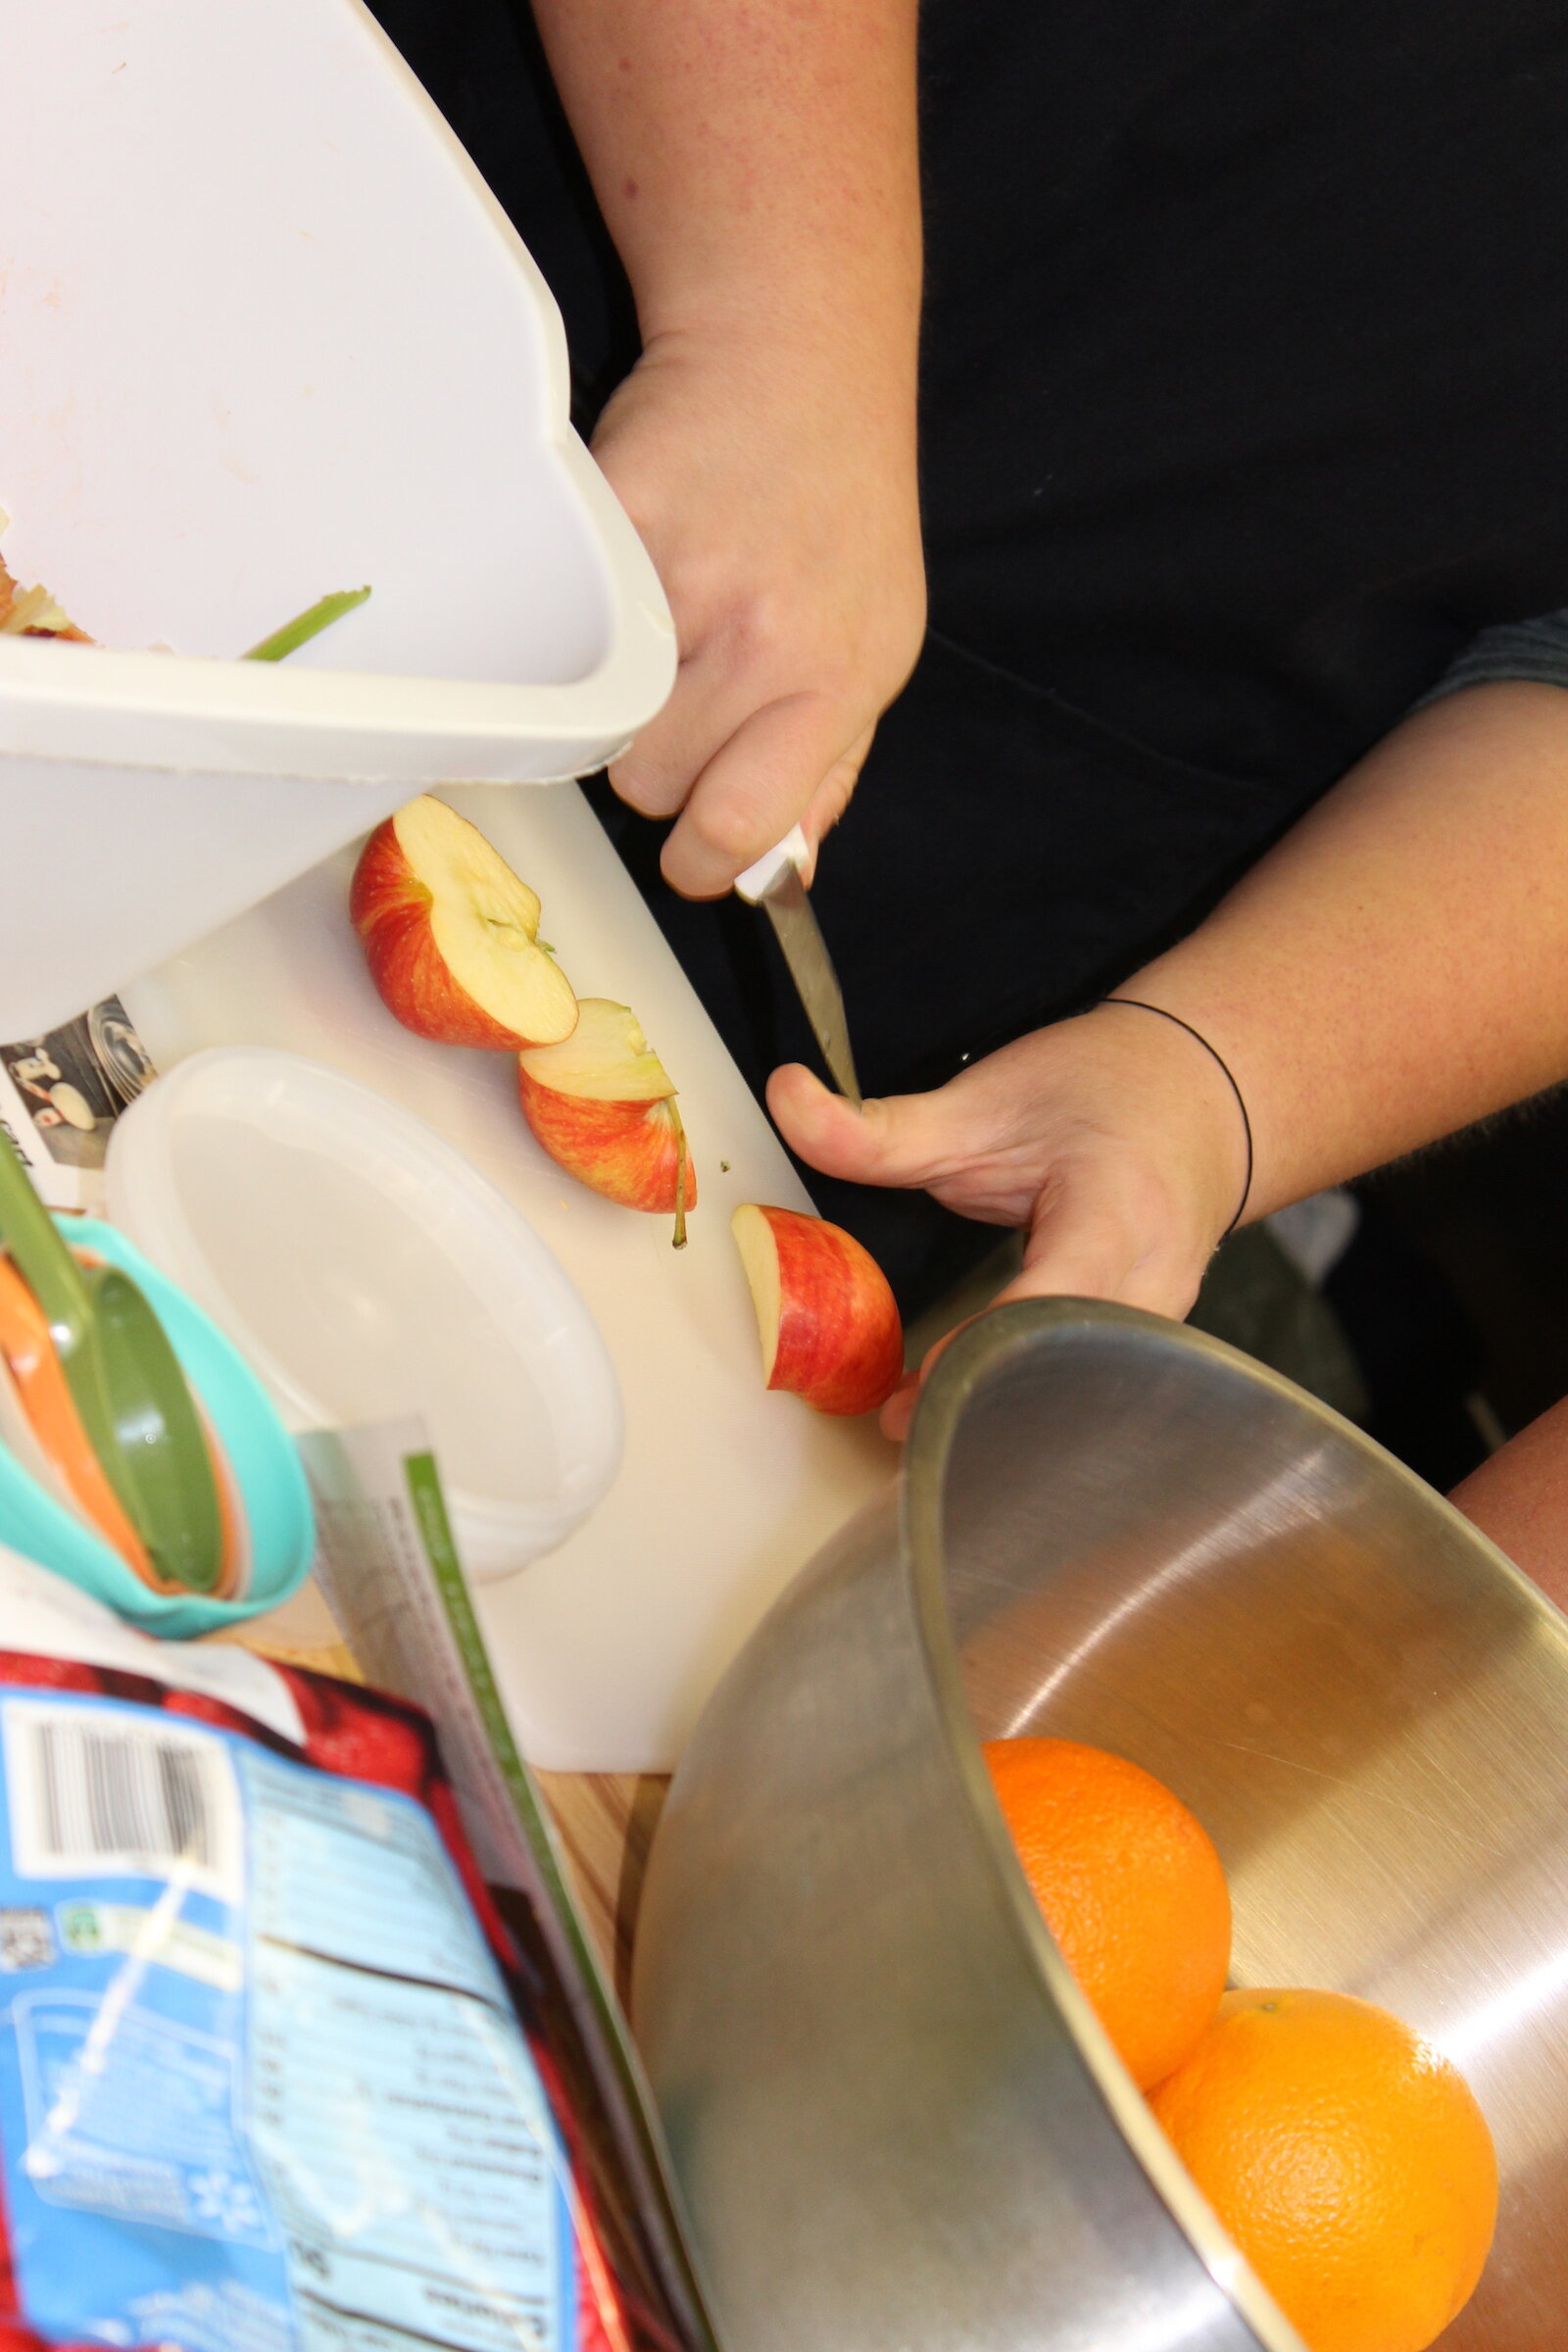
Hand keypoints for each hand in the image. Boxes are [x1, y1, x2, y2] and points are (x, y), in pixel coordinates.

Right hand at [591, 327, 925, 896]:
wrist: (796, 349)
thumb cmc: (838, 505)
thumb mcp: (875, 643)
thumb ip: (829, 766)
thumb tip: (783, 872)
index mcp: (840, 677)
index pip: (743, 822)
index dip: (703, 854)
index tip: (688, 849)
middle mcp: (769, 634)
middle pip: (650, 781)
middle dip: (653, 759)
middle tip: (676, 693)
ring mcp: (685, 578)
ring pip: (597, 720)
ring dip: (608, 700)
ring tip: (651, 633)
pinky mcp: (615, 526)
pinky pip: (559, 630)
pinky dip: (571, 623)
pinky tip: (619, 580)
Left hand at [768, 1002, 1252, 1438]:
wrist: (1199, 1094)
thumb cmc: (1103, 1089)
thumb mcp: (986, 1098)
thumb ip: (884, 1126)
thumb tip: (784, 1097)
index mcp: (1117, 1213)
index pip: (1050, 1301)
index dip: (982, 1347)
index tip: (916, 1382)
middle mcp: (1156, 1280)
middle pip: (1068, 1370)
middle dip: (984, 1402)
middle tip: (896, 1423)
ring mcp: (1162, 1322)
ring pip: (1082, 1393)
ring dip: (1004, 1412)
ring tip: (917, 1424)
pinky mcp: (1147, 1342)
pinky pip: (1088, 1388)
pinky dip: (1028, 1398)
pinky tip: (968, 1409)